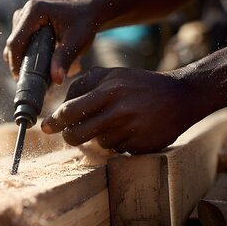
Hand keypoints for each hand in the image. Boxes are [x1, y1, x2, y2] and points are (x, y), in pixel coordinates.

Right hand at [3, 0, 97, 83]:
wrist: (89, 12)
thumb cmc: (84, 25)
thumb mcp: (76, 42)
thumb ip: (64, 59)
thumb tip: (57, 80)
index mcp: (34, 12)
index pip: (15, 42)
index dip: (15, 63)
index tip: (21, 80)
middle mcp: (25, 12)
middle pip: (12, 44)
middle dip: (18, 64)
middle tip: (28, 81)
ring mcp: (23, 16)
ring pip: (14, 45)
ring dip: (21, 60)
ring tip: (33, 74)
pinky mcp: (25, 23)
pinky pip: (19, 43)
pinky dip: (25, 55)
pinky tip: (36, 65)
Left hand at [41, 67, 200, 153]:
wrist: (182, 96)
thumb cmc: (139, 85)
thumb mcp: (113, 75)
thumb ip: (85, 85)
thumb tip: (59, 105)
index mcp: (109, 90)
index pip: (70, 111)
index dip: (54, 122)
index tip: (45, 128)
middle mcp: (119, 110)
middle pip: (77, 135)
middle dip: (70, 137)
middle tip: (70, 135)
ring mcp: (131, 130)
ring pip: (98, 144)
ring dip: (100, 137)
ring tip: (116, 124)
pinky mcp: (141, 145)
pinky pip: (117, 150)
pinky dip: (118, 143)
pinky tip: (131, 131)